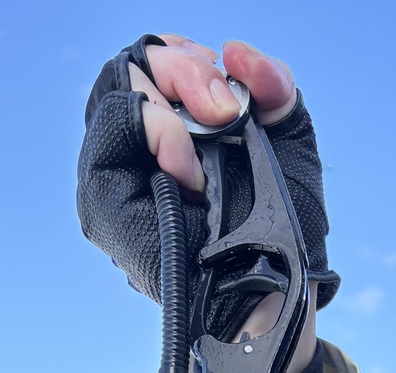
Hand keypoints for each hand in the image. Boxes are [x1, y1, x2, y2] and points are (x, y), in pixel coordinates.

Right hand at [77, 32, 336, 369]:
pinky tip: (189, 172)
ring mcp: (115, 178)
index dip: (186, 59)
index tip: (232, 93)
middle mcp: (136, 149)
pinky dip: (154, 138)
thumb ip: (274, 89)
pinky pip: (107, 146)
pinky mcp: (105, 208)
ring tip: (207, 148)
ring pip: (112, 99)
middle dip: (181, 72)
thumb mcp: (290, 148)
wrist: (279, 295)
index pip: (152, 61)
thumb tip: (240, 54)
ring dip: (167, 106)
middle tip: (225, 112)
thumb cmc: (282, 233)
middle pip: (128, 69)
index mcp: (173, 126)